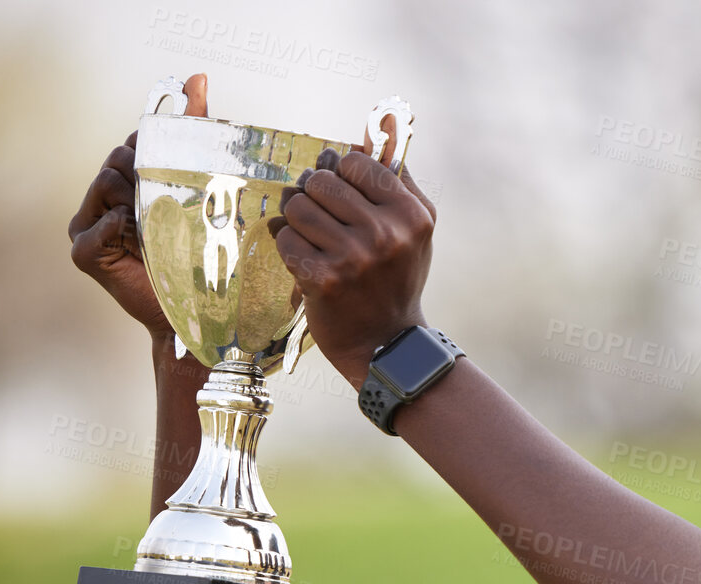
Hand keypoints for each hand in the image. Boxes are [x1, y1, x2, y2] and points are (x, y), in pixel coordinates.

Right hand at [68, 73, 208, 339]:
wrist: (195, 314)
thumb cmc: (200, 254)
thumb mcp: (204, 187)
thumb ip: (196, 129)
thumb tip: (198, 75)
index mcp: (128, 183)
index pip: (134, 143)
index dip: (157, 147)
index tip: (181, 159)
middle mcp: (102, 200)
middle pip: (118, 158)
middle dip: (149, 173)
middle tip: (175, 201)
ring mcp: (87, 225)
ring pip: (107, 182)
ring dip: (139, 199)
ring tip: (162, 224)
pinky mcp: (84, 251)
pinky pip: (100, 223)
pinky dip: (123, 227)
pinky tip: (142, 239)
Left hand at [268, 118, 437, 388]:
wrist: (385, 343)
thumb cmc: (397, 279)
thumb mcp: (415, 228)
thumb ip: (400, 177)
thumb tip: (389, 123)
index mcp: (410, 216)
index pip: (355, 163)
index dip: (340, 173)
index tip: (341, 191)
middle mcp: (384, 235)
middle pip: (321, 180)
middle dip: (313, 193)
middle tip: (319, 212)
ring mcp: (352, 259)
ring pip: (298, 206)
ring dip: (297, 218)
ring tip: (312, 236)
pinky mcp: (321, 280)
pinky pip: (285, 238)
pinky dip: (288, 246)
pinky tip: (305, 259)